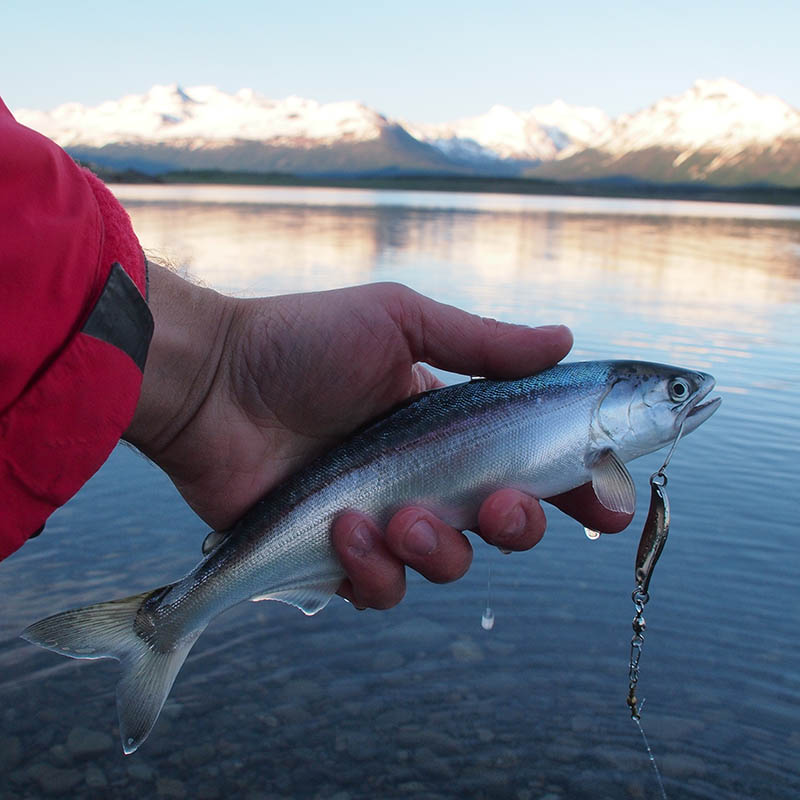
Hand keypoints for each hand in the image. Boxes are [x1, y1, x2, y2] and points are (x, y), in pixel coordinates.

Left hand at [125, 265, 630, 608]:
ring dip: (439, 551)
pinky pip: (382, 590)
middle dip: (517, 526)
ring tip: (397, 518)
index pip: (531, 464)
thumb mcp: (398, 321)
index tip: (608, 502)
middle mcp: (425, 477)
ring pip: (449, 566)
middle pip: (504, 526)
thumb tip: (566, 339)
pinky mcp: (337, 556)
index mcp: (450, 426)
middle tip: (496, 506)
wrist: (213, 382)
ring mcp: (383, 520)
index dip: (577, 486)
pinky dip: (373, 570)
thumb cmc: (300, 343)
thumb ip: (483, 342)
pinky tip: (345, 528)